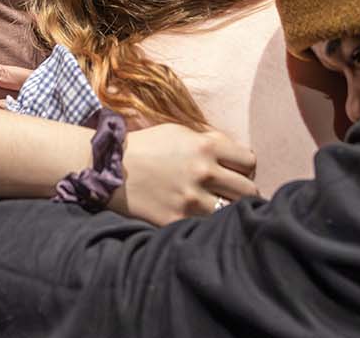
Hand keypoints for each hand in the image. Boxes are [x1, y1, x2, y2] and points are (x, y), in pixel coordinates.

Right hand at [110, 124, 257, 225]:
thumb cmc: (149, 146)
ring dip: (230, 210)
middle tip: (232, 193)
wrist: (110, 169)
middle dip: (243, 191)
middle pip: (249, 190)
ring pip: (234, 212)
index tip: (235, 171)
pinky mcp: (177, 220)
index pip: (249, 161)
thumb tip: (242, 157)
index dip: (244, 167)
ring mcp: (191, 199)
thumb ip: (213, 141)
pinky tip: (201, 217)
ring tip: (220, 207)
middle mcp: (203, 172)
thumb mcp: (181, 131)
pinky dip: (209, 224)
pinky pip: (209, 227)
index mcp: (206, 146)